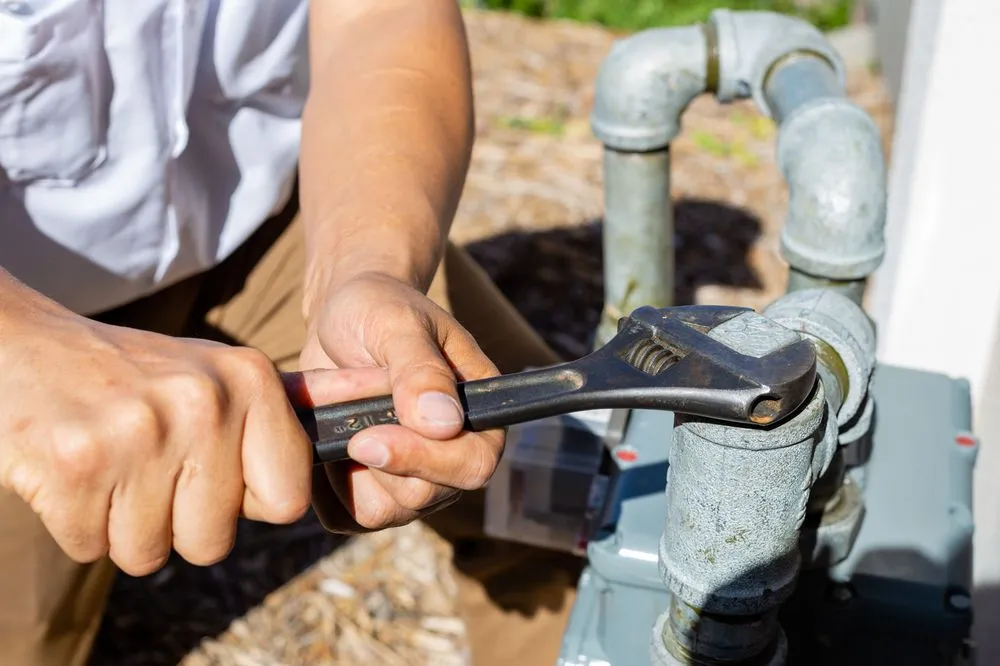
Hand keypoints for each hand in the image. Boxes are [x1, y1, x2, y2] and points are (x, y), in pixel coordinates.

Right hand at [0, 297, 384, 575]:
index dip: (248, 501)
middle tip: (148, 468)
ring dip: (123, 526)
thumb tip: (359, 423)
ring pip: (149, 553)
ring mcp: (139, 433)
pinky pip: (90, 548)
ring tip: (112, 466)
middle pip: (215, 541)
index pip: (287, 500)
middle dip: (177, 521)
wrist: (25, 344)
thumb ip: (283, 412)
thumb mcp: (218, 372)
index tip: (217, 477)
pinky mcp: (75, 464)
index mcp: (249, 380)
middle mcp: (204, 403)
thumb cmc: (136, 373)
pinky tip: (76, 470)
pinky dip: (77, 523)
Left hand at [301, 271, 503, 531]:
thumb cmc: (380, 310)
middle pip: (423, 497)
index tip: (369, 436)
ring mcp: (412, 481)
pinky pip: (345, 516)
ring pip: (382, 513)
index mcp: (479, 417)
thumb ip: (420, 371)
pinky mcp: (370, 493)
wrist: (343, 319)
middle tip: (342, 418)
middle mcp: (452, 458)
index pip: (473, 466)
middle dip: (375, 461)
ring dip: (344, 468)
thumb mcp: (398, 326)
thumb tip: (443, 425)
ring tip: (332, 415)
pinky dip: (321, 484)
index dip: (425, 461)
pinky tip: (319, 438)